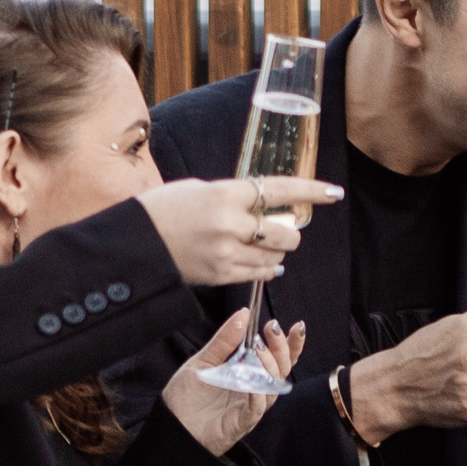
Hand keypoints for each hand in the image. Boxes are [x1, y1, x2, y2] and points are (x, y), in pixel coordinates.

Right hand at [136, 177, 340, 285]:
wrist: (132, 244)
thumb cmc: (163, 209)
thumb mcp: (199, 189)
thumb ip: (233, 196)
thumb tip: (262, 203)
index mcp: (225, 195)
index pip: (280, 190)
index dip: (311, 191)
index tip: (335, 193)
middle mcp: (229, 225)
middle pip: (284, 234)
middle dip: (290, 234)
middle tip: (284, 231)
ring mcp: (225, 254)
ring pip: (274, 259)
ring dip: (277, 253)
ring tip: (266, 247)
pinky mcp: (219, 276)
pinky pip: (258, 275)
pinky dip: (266, 270)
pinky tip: (267, 266)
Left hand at [160, 308, 305, 456]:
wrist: (169, 427)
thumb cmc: (186, 398)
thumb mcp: (203, 361)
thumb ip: (224, 341)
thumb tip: (244, 314)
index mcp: (249, 375)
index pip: (279, 359)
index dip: (291, 345)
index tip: (294, 326)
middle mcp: (254, 390)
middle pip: (281, 370)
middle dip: (282, 348)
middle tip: (271, 330)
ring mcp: (249, 407)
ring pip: (273, 387)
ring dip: (269, 366)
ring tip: (257, 349)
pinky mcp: (241, 423)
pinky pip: (257, 407)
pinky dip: (258, 392)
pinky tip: (251, 379)